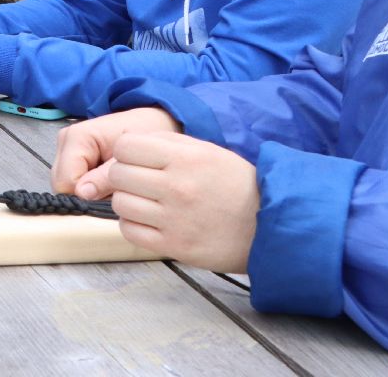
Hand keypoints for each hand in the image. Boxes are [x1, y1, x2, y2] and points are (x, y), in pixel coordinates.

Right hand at [52, 107, 179, 198]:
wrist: (149, 122)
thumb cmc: (143, 135)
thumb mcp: (130, 159)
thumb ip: (106, 177)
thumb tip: (82, 194)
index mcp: (76, 137)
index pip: (66, 181)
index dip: (86, 195)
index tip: (112, 194)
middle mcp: (64, 141)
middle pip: (62, 184)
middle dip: (86, 194)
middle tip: (114, 189)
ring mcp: (65, 148)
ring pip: (65, 185)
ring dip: (87, 192)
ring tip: (112, 184)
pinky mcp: (70, 156)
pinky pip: (72, 182)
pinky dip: (88, 188)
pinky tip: (106, 181)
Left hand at [107, 132, 258, 273]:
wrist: (270, 227)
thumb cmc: (236, 185)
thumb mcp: (207, 150)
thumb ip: (166, 142)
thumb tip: (128, 142)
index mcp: (185, 158)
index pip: (125, 147)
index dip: (126, 151)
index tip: (137, 159)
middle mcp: (177, 187)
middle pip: (117, 175)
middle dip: (124, 176)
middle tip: (141, 181)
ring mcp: (174, 219)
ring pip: (120, 203)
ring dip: (128, 201)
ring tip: (147, 202)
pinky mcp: (174, 246)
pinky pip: (129, 231)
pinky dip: (133, 225)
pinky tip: (150, 220)